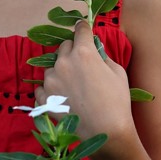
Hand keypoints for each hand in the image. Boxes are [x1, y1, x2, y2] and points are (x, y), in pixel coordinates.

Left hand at [36, 21, 133, 143]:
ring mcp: (51, 80)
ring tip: (72, 85)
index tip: (83, 27)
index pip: (80, 30)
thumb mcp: (117, 72)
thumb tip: (95, 50)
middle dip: (72, 50)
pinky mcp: (45, 97)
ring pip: (52, 66)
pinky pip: (43, 87)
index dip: (83, 28)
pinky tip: (62, 96)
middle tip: (81, 62)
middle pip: (63, 46)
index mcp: (83, 53)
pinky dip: (50, 89)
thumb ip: (102, 56)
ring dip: (60, 70)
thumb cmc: (117, 102)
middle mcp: (64, 62)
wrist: (105, 132)